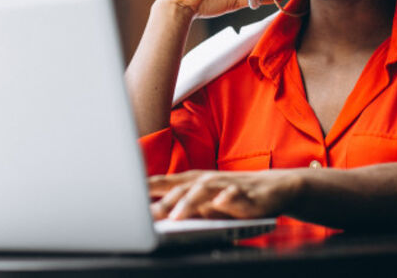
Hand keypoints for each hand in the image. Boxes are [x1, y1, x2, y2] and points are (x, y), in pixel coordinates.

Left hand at [148, 169, 301, 219]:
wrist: (274, 188)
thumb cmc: (233, 195)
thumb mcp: (203, 202)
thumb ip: (180, 206)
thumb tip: (151, 215)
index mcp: (192, 181)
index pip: (164, 182)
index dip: (144, 187)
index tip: (122, 194)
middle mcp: (206, 180)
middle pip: (180, 188)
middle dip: (162, 201)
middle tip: (146, 215)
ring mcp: (225, 185)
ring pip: (203, 191)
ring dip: (188, 203)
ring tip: (176, 217)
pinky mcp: (246, 194)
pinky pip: (234, 195)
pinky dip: (225, 198)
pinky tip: (218, 205)